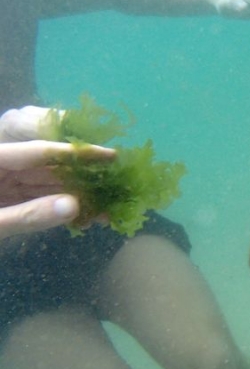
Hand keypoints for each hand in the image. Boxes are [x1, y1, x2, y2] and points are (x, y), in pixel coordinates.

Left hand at [0, 107, 114, 238]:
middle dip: (83, 175)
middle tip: (119, 180)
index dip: (76, 154)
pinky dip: (64, 209)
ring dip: (79, 194)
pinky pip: (40, 201)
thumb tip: (75, 205)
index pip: (38, 152)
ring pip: (48, 185)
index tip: (110, 156)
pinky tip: (90, 216)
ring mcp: (2, 186)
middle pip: (47, 165)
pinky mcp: (6, 203)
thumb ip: (27, 215)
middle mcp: (0, 168)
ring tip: (111, 203)